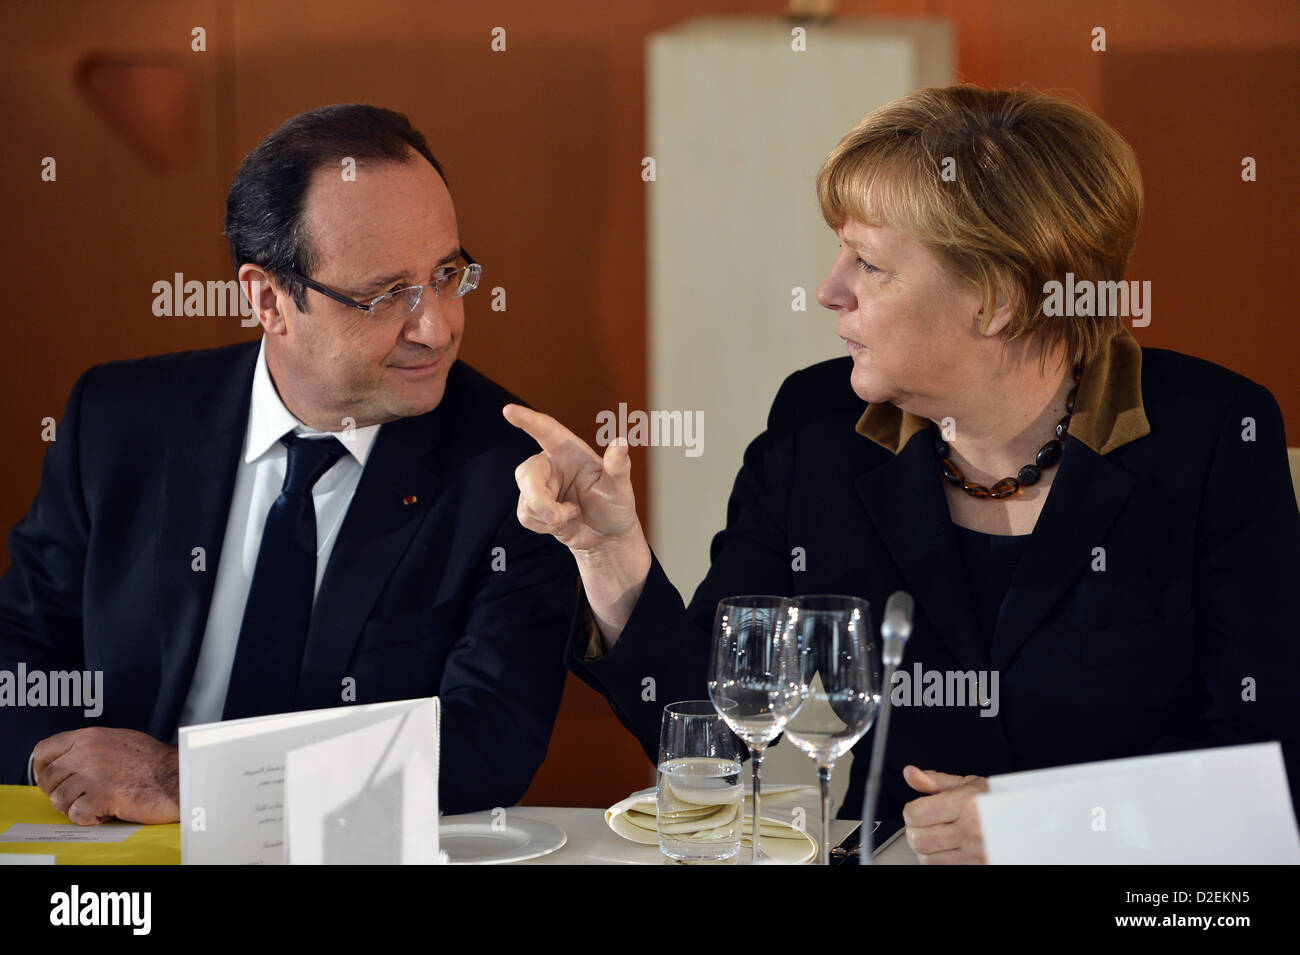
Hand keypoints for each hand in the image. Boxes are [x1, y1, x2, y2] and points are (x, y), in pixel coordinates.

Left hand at [33, 727, 179, 825]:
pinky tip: (106, 811)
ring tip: (98, 803)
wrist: (179, 776)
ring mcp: (93, 774)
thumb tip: (69, 761)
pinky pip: (77, 814)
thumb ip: (92, 747)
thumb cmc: (155, 762)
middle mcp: (88, 753)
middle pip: (47, 779)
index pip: (43, 750)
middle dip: (60, 792)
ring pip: (59, 800)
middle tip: (79, 796)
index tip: (52, 779)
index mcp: (90, 736)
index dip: (42, 769)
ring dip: (76, 807)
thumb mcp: (120, 740)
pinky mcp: (102, 796)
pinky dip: (90, 818)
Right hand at [503, 404, 639, 553]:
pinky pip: (526, 515)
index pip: (546, 430)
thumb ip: (618, 466)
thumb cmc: (615, 506)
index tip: (509, 410)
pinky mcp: (532, 507)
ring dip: (550, 516)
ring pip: (527, 498)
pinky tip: (563, 523)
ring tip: (573, 515)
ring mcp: (541, 486)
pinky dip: (545, 526)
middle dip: (538, 497)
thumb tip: (621, 442)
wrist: (606, 538)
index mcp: (570, 451)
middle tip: (555, 517)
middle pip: (527, 472)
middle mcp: (552, 465)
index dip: (528, 420)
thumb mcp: (620, 487)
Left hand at [901, 764, 988, 863]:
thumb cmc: (998, 803)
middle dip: (916, 830)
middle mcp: (972, 830)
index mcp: (967, 804)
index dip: (911, 811)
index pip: (916, 814)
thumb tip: (910, 773)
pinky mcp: (979, 867)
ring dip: (926, 849)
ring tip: (938, 838)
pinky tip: (949, 850)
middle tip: (925, 824)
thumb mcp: (968, 785)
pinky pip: (944, 869)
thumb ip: (936, 781)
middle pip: (918, 839)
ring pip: (927, 859)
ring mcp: (976, 854)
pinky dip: (939, 861)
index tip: (918, 809)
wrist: (1029, 823)